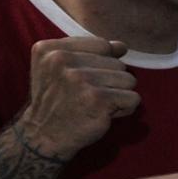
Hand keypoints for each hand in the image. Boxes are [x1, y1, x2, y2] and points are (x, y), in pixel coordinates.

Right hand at [18, 35, 139, 158]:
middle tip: (88, 97)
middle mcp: (62, 60)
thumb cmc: (57, 100)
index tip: (85, 79)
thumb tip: (122, 46)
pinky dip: (125, 109)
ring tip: (97, 104)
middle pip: (117, 63)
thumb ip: (89, 52)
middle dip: (110, 82)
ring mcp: (80, 78)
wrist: (44, 134)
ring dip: (118, 95)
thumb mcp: (59, 69)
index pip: (101, 44)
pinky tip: (105, 113)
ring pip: (129, 79)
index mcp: (50, 49)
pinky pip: (133, 98)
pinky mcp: (98, 98)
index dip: (102, 64)